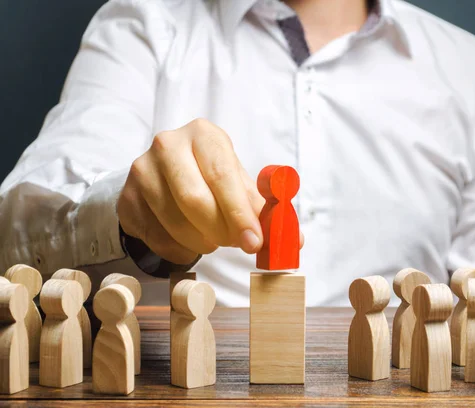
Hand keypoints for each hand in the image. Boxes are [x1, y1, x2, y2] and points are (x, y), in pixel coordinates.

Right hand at [117, 119, 265, 263]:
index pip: (222, 176)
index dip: (239, 213)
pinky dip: (181, 250)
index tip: (254, 241)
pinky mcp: (126, 199)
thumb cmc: (211, 175)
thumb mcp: (238, 179)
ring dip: (202, 242)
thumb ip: (258, 205)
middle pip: (194, 200)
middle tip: (233, 242)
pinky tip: (190, 241)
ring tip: (212, 239)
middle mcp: (167, 145)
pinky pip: (156, 238)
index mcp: (203, 134)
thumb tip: (281, 235)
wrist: (167, 172)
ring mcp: (142, 171)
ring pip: (175, 223)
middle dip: (220, 231)